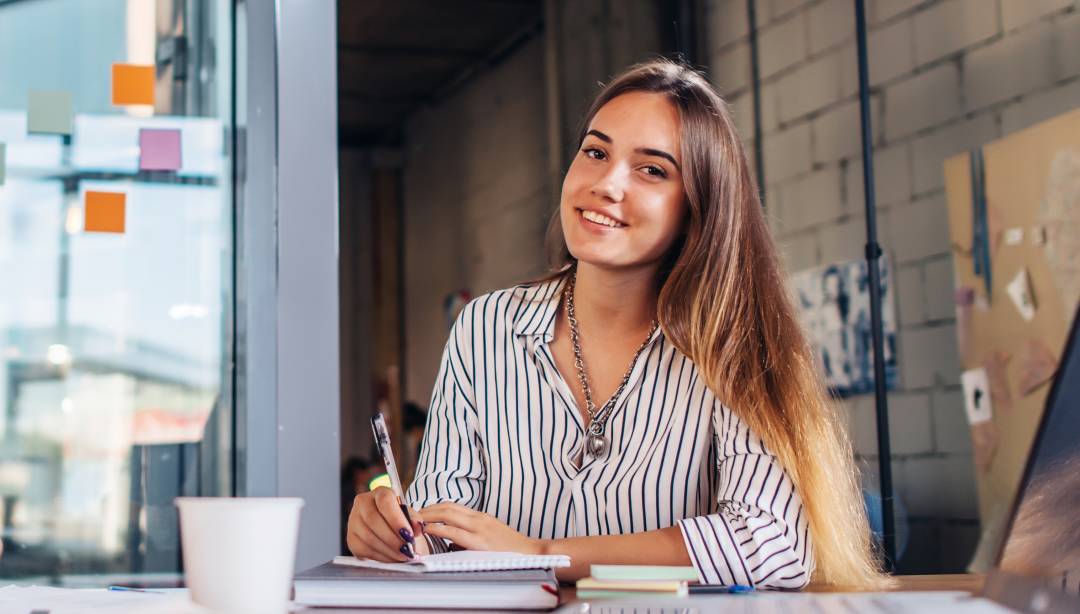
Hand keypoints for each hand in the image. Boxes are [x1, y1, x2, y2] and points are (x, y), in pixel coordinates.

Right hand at [346, 487, 429, 561]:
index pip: (385, 501)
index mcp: (380, 492)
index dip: (396, 519)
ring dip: (388, 550)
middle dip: (393, 539)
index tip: (409, 535)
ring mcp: (354, 521)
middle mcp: (363, 503)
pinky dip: (381, 557)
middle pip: (373, 520)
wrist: (391, 530)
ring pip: (368, 537)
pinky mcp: (351, 539)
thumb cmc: (402, 520)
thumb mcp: (410, 516)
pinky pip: (364, 550)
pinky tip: (393, 559)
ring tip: (404, 557)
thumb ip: (415, 520)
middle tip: (407, 551)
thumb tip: (418, 527)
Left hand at [416, 503, 544, 554]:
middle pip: (447, 507)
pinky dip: (437, 528)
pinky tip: (427, 530)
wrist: (532, 554)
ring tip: (415, 519)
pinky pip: (453, 531)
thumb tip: (449, 542)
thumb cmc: (510, 549)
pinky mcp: (479, 541)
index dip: (434, 507)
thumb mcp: (489, 537)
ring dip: (428, 515)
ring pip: (448, 515)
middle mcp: (479, 519)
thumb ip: (470, 536)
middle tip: (412, 513)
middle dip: (427, 509)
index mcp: (480, 517)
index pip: (452, 506)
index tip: (420, 512)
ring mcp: (479, 528)